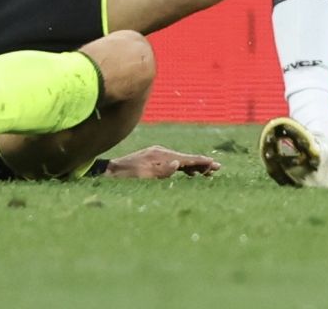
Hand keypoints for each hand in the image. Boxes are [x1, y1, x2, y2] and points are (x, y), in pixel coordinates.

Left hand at [104, 146, 221, 178]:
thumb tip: (179, 164)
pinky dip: (184, 167)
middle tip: (217, 168)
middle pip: (186, 158)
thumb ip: (162, 170)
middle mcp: (161, 152)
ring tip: (207, 172)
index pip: (186, 158)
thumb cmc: (127, 177)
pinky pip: (173, 162)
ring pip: (180, 160)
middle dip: (201, 163)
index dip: (200, 162)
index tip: (214, 164)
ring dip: (194, 165)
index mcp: (162, 155)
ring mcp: (157, 155)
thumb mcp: (144, 175)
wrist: (110, 172)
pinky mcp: (153, 160)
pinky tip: (188, 172)